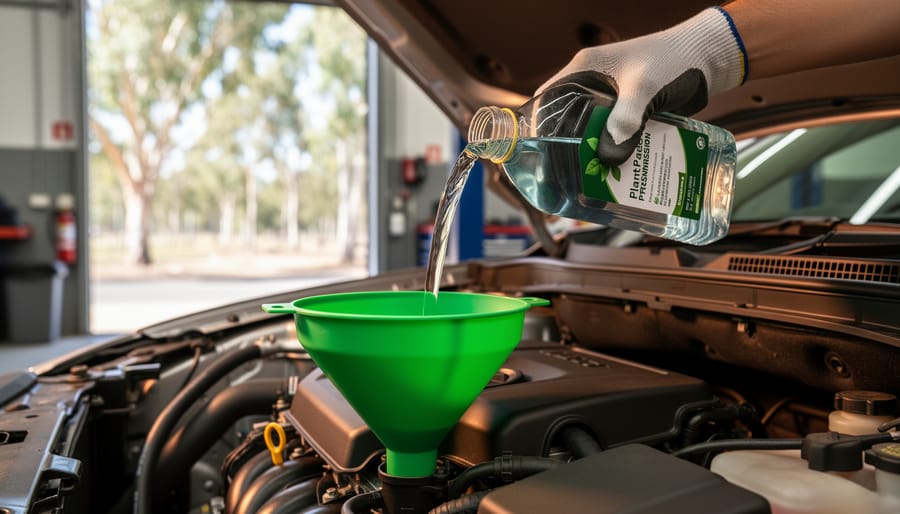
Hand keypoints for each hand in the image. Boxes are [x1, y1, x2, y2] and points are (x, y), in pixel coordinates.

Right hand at [537, 8, 746, 165]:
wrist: (711, 57)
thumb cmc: (675, 59)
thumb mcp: (645, 87)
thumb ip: (626, 117)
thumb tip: (610, 154)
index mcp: (586, 69)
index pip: (547, 97)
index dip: (537, 124)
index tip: (536, 152)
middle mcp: (594, 84)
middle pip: (566, 119)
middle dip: (565, 146)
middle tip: (563, 173)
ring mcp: (613, 100)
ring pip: (592, 131)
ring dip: (592, 152)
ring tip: (587, 178)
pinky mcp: (631, 112)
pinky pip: (615, 135)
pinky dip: (615, 152)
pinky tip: (616, 171)